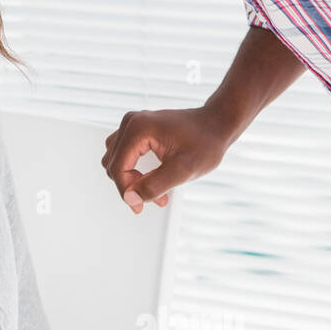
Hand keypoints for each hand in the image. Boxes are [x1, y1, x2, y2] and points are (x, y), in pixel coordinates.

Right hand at [101, 106, 232, 213]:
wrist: (216, 124)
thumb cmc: (205, 143)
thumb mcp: (183, 170)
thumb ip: (154, 186)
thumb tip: (130, 199)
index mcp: (138, 129)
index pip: (118, 167)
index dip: (126, 191)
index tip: (140, 207)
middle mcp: (131, 122)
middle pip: (114, 163)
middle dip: (131, 185)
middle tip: (156, 198)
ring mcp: (133, 124)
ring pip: (116, 159)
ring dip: (131, 178)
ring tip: (155, 190)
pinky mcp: (137, 128)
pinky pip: (124, 153)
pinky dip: (134, 169)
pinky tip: (152, 178)